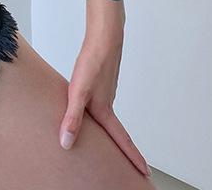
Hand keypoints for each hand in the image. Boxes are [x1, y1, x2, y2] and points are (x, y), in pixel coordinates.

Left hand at [59, 33, 150, 176]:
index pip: (121, 141)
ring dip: (113, 134)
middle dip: (126, 151)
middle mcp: (107, 105)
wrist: (103, 39)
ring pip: (108, 119)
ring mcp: (105, 93)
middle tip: (134, 167)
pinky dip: (101, 117)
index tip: (144, 174)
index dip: (132, 158)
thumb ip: (72, 118)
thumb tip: (67, 143)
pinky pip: (101, 106)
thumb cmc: (92, 64)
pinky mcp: (99, 84)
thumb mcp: (78, 92)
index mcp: (104, 111)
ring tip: (113, 146)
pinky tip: (90, 113)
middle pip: (118, 134)